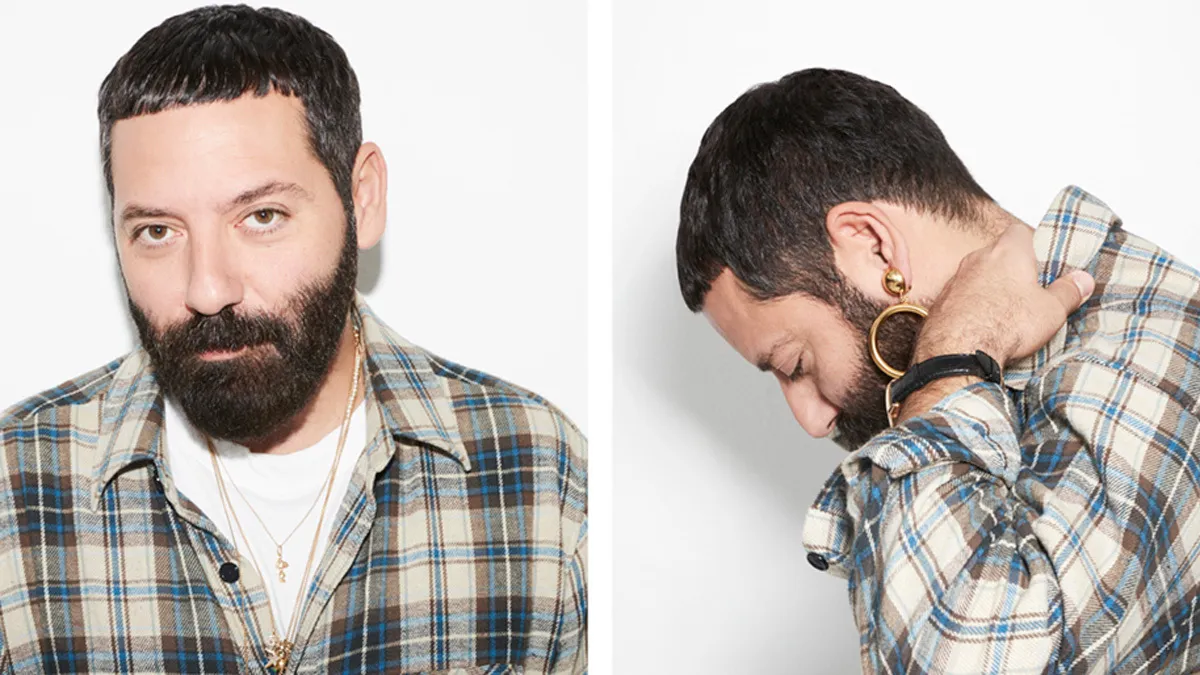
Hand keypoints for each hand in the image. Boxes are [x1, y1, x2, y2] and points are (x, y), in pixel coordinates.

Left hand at [911, 222, 1093, 368]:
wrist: (957, 350)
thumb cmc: (1004, 324)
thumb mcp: (1051, 309)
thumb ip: (1068, 291)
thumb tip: (1082, 280)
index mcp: (1007, 251)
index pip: (1020, 232)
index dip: (1034, 245)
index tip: (1045, 263)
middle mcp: (977, 258)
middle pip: (998, 254)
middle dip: (1014, 270)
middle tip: (1031, 293)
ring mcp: (955, 279)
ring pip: (978, 276)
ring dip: (992, 289)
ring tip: (1008, 313)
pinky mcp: (941, 301)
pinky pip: (962, 297)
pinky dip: (973, 306)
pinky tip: (983, 325)